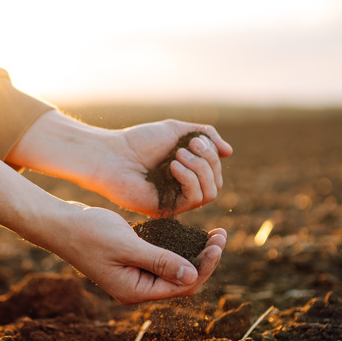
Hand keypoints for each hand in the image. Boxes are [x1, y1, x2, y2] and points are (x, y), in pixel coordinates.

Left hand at [6, 112, 232, 216]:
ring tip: (178, 155)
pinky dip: (190, 179)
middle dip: (208, 161)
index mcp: (186, 173)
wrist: (112, 155)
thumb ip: (205, 136)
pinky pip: (194, 199)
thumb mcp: (177, 130)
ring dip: (200, 169)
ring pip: (210, 192)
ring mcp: (176, 201)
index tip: (194, 139)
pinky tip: (173, 166)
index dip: (211, 155)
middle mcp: (183, 189)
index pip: (215, 171)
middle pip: (216, 182)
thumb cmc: (139, 142)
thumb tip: (229, 152)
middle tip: (188, 146)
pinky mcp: (167, 210)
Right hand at [48, 206, 225, 304]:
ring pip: (174, 270)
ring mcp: (134, 276)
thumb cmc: (89, 233)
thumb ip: (159, 261)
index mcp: (135, 291)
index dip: (205, 267)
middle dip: (205, 260)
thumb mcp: (127, 245)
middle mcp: (137, 288)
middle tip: (221, 235)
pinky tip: (191, 234)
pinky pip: (162, 260)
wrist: (60, 224)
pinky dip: (179, 248)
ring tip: (214, 234)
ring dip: (195, 253)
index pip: (182, 286)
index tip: (218, 243)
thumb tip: (193, 275)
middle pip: (182, 281)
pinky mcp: (132, 262)